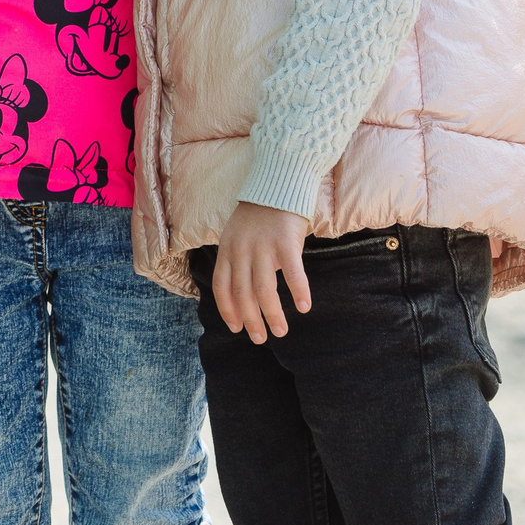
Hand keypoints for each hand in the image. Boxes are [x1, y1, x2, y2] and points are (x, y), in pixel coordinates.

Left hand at [213, 201, 310, 343]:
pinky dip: (298, 291)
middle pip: (242, 293)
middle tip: (260, 338)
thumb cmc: (259, 216)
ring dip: (272, 314)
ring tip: (280, 331)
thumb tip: (244, 294)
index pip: (221, 286)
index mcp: (227, 249)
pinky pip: (292, 272)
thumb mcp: (237, 236)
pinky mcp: (285, 241)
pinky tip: (304, 307)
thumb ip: (238, 261)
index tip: (236, 328)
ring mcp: (262, 246)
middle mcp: (241, 250)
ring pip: (263, 288)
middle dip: (250, 319)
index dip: (227, 309)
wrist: (277, 185)